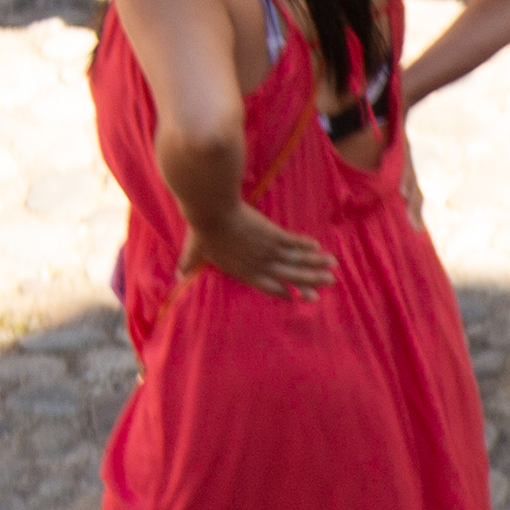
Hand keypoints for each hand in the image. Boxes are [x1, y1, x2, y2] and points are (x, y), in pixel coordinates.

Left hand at [188, 200, 330, 298]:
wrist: (212, 211)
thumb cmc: (201, 232)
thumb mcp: (194, 250)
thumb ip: (189, 264)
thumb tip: (176, 274)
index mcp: (244, 272)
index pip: (270, 287)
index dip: (287, 292)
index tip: (301, 297)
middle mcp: (260, 264)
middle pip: (291, 275)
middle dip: (312, 280)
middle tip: (330, 284)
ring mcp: (268, 250)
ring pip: (297, 259)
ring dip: (316, 263)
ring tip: (333, 266)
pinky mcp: (272, 234)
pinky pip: (293, 241)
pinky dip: (305, 244)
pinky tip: (317, 245)